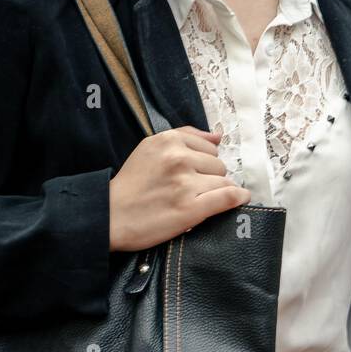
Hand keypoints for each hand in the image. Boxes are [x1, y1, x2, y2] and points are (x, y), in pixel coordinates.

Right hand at [108, 126, 250, 251]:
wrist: (110, 215)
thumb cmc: (131, 184)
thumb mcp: (150, 148)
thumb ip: (185, 136)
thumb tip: (218, 136)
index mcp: (168, 141)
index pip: (208, 146)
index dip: (205, 161)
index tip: (196, 172)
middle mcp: (178, 158)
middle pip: (218, 164)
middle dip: (210, 176)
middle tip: (191, 189)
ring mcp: (185, 184)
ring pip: (223, 181)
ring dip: (217, 191)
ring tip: (200, 199)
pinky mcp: (190, 208)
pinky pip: (227, 197)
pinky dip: (237, 198)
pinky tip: (240, 199)